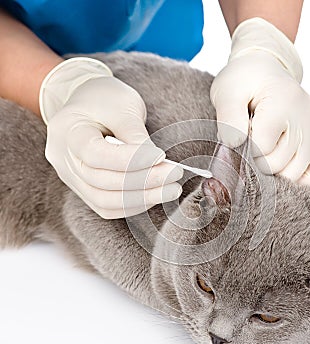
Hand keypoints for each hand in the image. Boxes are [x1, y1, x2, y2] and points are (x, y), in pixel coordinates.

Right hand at [40, 58, 182, 218]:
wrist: (89, 105)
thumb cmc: (106, 99)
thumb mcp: (122, 106)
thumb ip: (135, 135)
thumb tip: (157, 164)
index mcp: (67, 131)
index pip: (96, 154)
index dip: (130, 160)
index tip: (161, 156)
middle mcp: (63, 160)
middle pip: (102, 182)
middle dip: (143, 181)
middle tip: (174, 174)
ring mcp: (72, 179)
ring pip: (105, 201)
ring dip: (142, 198)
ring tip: (171, 189)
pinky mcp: (85, 191)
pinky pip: (108, 207)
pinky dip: (134, 205)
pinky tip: (156, 195)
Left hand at [210, 18, 309, 189]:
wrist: (266, 70)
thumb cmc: (244, 81)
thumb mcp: (228, 91)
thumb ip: (229, 117)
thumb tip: (235, 143)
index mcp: (284, 103)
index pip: (261, 147)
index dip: (243, 147)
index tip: (239, 135)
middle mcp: (306, 119)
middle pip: (277, 164)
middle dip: (255, 161)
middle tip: (247, 144)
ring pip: (294, 176)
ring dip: (272, 172)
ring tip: (262, 151)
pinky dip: (294, 181)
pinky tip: (279, 168)